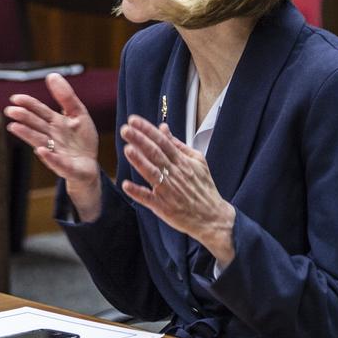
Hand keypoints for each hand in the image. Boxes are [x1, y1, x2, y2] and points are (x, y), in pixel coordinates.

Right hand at [5, 73, 101, 218]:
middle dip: (24, 118)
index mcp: (55, 123)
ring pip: (40, 141)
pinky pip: (57, 162)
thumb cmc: (82, 140)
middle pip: (36, 125)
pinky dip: (49, 157)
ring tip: (14, 127)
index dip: (28, 104)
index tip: (15, 98)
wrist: (89, 165)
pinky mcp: (66, 167)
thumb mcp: (78, 114)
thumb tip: (52, 75)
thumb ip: (66, 96)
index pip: (39, 111)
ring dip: (27, 134)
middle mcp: (52, 137)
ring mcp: (56, 152)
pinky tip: (41, 151)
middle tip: (11, 111)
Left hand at [120, 116, 235, 267]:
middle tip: (126, 130)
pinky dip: (138, 192)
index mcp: (182, 162)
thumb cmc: (203, 189)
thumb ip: (178, 145)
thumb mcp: (197, 161)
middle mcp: (175, 174)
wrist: (212, 216)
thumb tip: (163, 128)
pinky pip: (149, 199)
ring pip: (152, 173)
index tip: (134, 121)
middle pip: (156, 153)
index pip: (162, 141)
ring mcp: (169, 190)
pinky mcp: (164, 206)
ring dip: (139, 161)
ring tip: (127, 149)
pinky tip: (126, 185)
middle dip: (140, 140)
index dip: (148, 130)